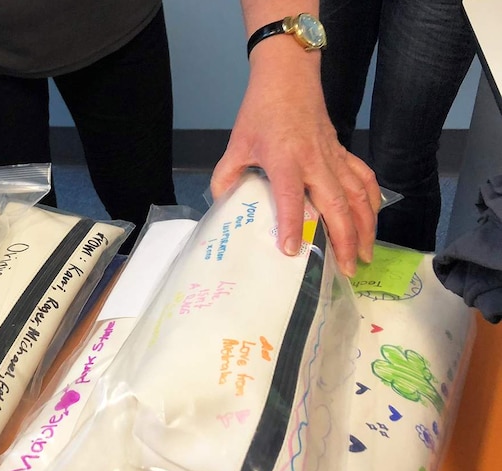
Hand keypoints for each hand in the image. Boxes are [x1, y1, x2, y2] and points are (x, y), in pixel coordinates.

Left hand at [210, 44, 379, 276]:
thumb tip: (221, 206)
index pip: (290, 198)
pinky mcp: (343, 151)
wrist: (288, 76)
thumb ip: (227, 176)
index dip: (291, 224)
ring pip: (357, 195)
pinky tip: (372, 219)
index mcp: (284, 159)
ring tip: (365, 254)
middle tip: (346, 269)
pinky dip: (372, 199)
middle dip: (344, 238)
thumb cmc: (260, 111)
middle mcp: (315, 160)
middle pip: (336, 203)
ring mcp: (333, 156)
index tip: (292, 251)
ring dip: (364, 226)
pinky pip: (364, 177)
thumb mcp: (236, 144)